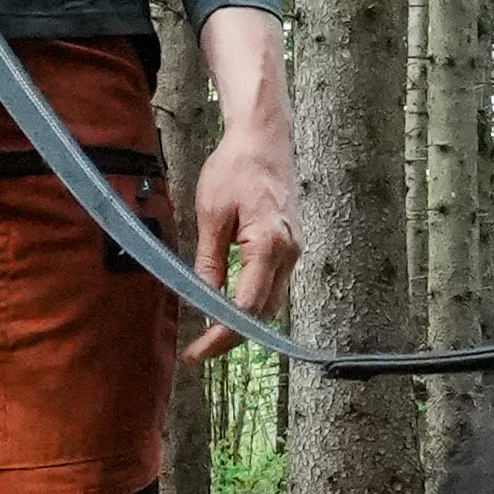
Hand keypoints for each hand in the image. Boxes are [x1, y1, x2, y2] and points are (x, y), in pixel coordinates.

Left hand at [186, 12, 300, 365]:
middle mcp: (289, 252)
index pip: (247, 307)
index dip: (223, 335)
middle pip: (263, 313)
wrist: (264, 140)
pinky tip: (228, 307)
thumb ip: (208, 262)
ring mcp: (293, 251)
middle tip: (199, 351)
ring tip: (210, 334)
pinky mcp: (290, 248)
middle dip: (233, 336)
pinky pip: (272, 286)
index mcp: (268, 243)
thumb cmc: (236, 168)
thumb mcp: (210, 214)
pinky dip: (252, 302)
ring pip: (271, 303)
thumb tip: (202, 300)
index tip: (200, 352)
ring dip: (243, 322)